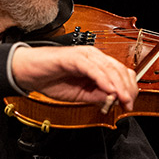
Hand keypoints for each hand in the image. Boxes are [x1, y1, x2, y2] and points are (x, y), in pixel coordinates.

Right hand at [11, 45, 137, 110]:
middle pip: (119, 69)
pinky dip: (103, 79)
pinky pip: (93, 68)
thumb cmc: (52, 80)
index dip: (128, 88)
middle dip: (127, 88)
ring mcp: (85, 55)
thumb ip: (97, 96)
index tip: (129, 104)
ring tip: (123, 99)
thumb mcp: (80, 95)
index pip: (120, 73)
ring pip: (109, 68)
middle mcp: (94, 56)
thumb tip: (114, 101)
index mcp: (97, 64)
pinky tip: (109, 90)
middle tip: (128, 104)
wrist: (28, 73)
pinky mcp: (74, 57)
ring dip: (118, 85)